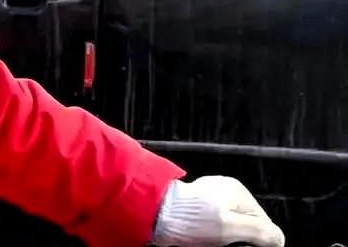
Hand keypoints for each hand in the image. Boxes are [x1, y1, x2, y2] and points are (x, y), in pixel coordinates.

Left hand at [150, 176, 284, 246]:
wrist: (154, 213)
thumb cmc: (191, 218)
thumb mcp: (230, 226)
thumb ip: (259, 230)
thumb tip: (279, 238)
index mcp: (238, 192)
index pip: (264, 224)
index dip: (258, 241)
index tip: (240, 245)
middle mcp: (226, 193)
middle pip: (246, 226)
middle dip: (241, 240)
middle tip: (224, 243)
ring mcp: (211, 201)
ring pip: (231, 229)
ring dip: (226, 240)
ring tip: (212, 241)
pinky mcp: (198, 210)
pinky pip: (216, 228)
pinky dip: (214, 238)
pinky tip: (204, 239)